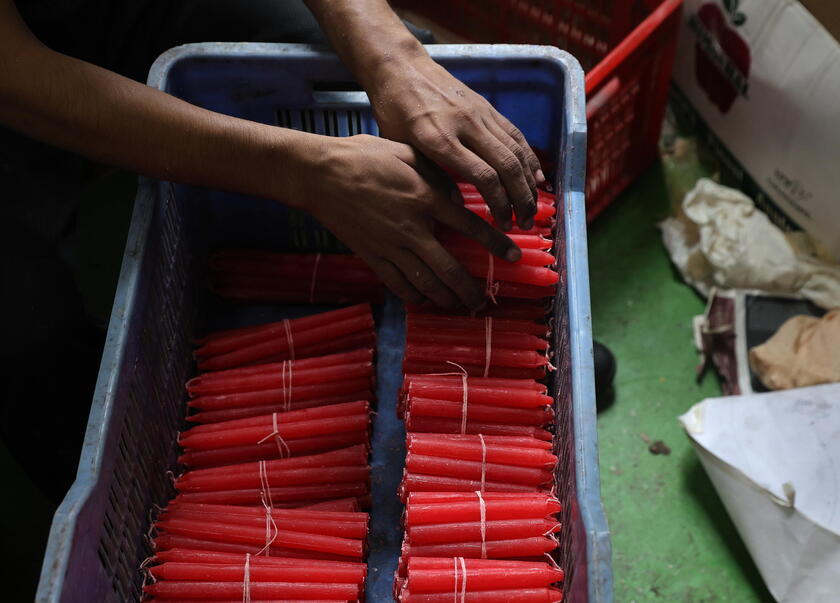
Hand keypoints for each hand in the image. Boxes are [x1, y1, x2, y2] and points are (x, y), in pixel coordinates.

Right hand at [300, 134, 520, 308]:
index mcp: (426, 198)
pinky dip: (415, 296)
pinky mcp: (372, 256)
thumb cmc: (365, 157)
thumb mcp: (409, 154)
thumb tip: (458, 201)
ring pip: (427, 282)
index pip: (470, 227)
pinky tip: (426, 301)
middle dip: (471, 288)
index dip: (495, 244)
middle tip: (484, 300)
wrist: (321, 175)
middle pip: (451, 268)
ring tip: (461, 306)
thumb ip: (438, 176)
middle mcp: (413, 228)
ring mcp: (391, 246)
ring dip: (447, 298)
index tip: (513, 256)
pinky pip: (398, 284)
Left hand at [368, 55, 544, 230]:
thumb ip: (429, 175)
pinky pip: (515, 135)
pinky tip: (536, 177)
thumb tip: (459, 206)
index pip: (484, 175)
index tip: (503, 224)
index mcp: (439, 139)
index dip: (500, 203)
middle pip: (507, 165)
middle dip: (520, 199)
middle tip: (523, 223)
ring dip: (528, 183)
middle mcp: (466, 125)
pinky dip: (529, 158)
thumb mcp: (399, 149)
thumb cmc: (392, 113)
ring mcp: (480, 114)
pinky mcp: (487, 107)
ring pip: (516, 151)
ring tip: (530, 208)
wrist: (400, 67)